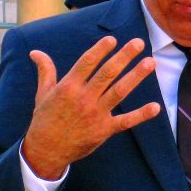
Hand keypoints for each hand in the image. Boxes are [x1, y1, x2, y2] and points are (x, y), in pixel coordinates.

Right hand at [21, 37, 159, 178]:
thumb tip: (35, 52)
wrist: (45, 151)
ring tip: (150, 63)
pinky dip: (141, 115)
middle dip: (124, 56)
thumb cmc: (44, 119)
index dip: (100, 50)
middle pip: (107, 73)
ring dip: (136, 76)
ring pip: (119, 91)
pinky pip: (125, 121)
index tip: (113, 39)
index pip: (87, 62)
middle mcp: (84, 98)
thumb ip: (45, 71)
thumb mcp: (42, 93)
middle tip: (138, 42)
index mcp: (68, 87)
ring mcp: (96, 114)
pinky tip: (155, 107)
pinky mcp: (104, 130)